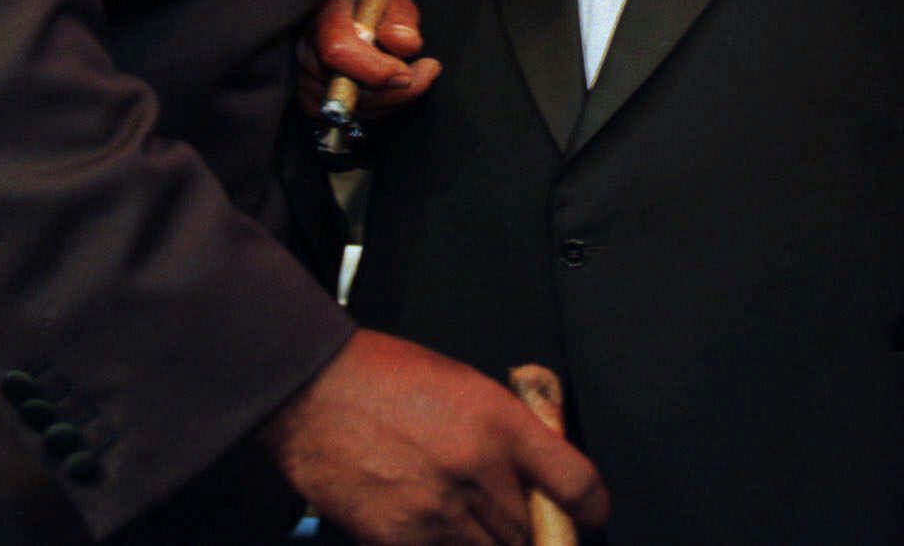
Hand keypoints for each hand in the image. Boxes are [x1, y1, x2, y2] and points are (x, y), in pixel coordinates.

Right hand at [260, 329, 608, 545]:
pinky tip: (434, 527)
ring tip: (467, 517)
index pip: (575, 484)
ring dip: (491, 542)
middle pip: (534, 531)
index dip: (592, 509)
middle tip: (516, 517)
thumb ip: (506, 431)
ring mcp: (438, 510)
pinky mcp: (400, 538)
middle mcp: (476, 469)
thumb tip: (535, 473)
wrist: (311, 388)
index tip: (590, 516)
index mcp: (499, 423)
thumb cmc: (380, 376)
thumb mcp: (463, 385)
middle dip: (531, 529)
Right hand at [296, 0, 440, 120]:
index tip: (405, 74)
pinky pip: (347, 122)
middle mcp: (308, 51)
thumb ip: (401, 20)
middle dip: (392, 92)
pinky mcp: (314, 104)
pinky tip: (391, 92)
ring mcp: (306, 80)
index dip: (373, 69)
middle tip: (426, 74)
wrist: (359, 23)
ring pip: (349, 110)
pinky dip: (377, 111)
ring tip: (411, 78)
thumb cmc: (377, 12)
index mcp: (324, 19)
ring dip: (389, 102)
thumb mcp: (395, 6)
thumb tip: (401, 43)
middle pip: (345, 89)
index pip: (337, 50)